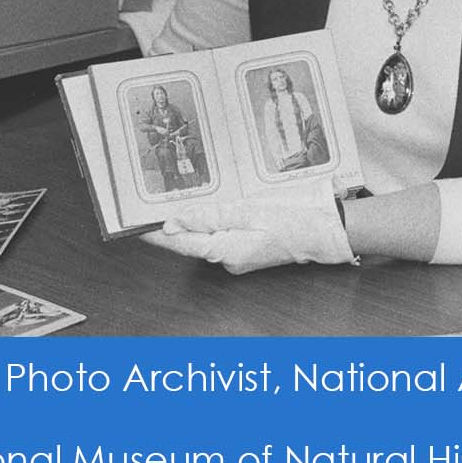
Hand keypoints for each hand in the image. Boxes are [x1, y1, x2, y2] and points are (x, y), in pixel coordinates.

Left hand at [141, 195, 356, 274]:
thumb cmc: (293, 221)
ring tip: (175, 202)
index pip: (179, 243)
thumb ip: (209, 217)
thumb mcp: (248, 211)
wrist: (326, 232)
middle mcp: (227, 260)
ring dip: (191, 223)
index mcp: (225, 251)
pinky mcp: (244, 251)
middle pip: (189, 241)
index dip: (156, 233)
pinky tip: (207, 210)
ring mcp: (236, 258)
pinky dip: (210, 224)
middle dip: (172, 224)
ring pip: (204, 238)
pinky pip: (219, 237)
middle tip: (151, 204)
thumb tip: (174, 223)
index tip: (135, 224)